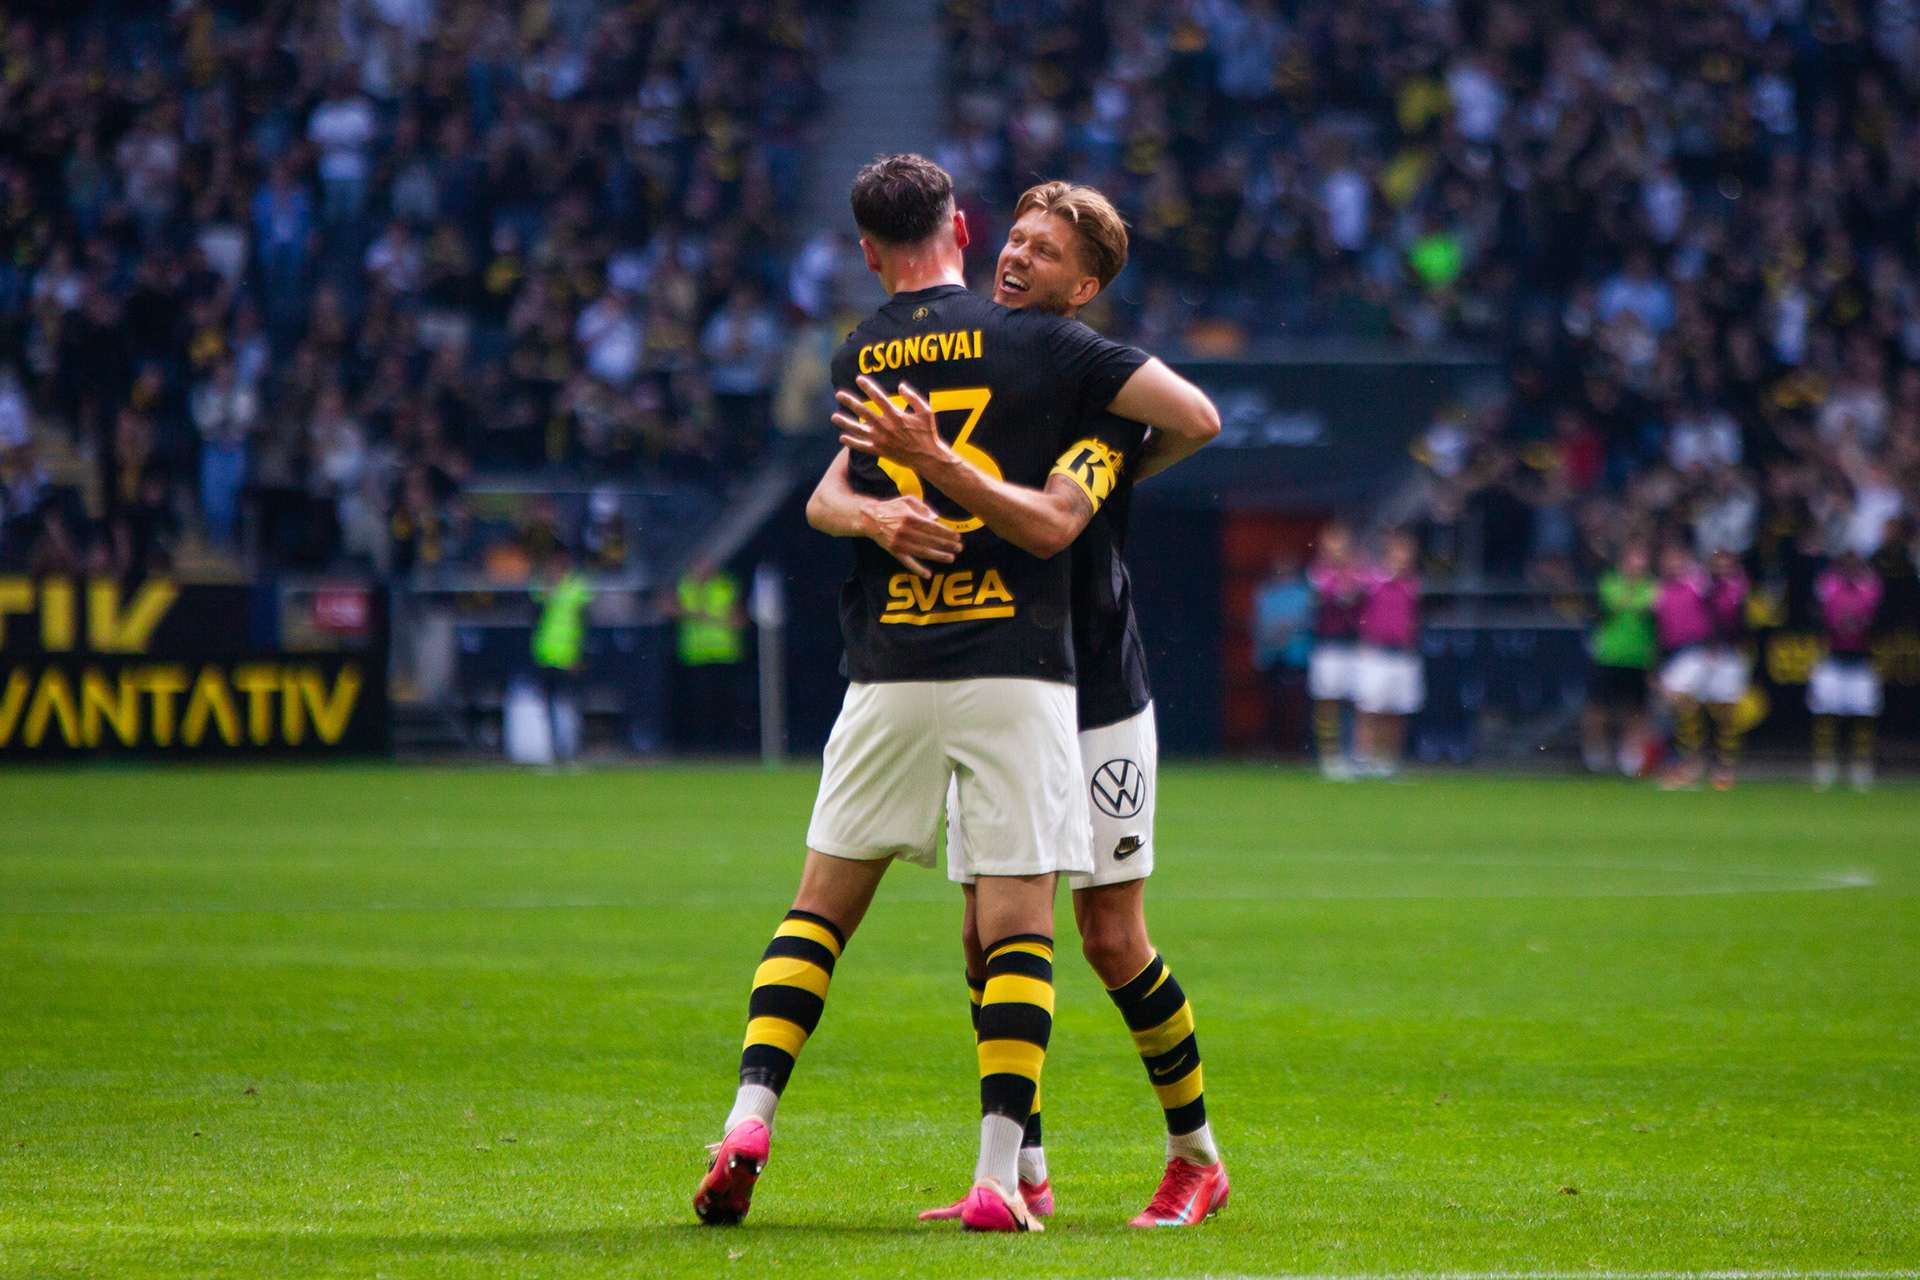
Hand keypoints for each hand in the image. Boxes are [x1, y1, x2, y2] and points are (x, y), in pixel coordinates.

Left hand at [832, 376, 951, 474]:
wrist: (927, 457)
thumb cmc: (928, 433)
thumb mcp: (926, 411)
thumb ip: (913, 397)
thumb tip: (900, 385)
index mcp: (896, 415)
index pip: (878, 398)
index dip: (868, 387)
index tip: (858, 379)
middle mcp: (886, 427)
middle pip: (864, 412)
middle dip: (850, 402)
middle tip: (838, 394)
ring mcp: (881, 440)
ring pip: (859, 430)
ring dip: (845, 423)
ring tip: (834, 417)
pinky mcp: (880, 451)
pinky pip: (863, 447)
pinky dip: (852, 443)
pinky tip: (842, 438)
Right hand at [864, 494, 962, 578]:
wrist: (871, 518)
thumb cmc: (893, 508)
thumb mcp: (908, 501)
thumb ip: (924, 508)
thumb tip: (937, 519)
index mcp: (910, 518)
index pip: (932, 527)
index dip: (946, 533)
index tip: (957, 537)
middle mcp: (905, 531)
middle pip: (930, 540)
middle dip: (946, 545)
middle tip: (959, 548)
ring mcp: (899, 543)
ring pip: (922, 552)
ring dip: (937, 556)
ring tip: (950, 558)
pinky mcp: (894, 551)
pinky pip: (907, 562)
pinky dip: (917, 569)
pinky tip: (928, 574)